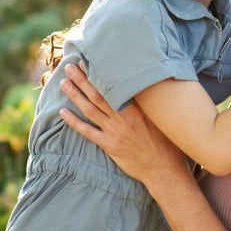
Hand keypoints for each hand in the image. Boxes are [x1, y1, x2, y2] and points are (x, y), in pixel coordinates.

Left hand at [60, 65, 187, 185]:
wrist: (164, 170)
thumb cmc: (167, 143)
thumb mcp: (162, 118)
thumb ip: (150, 103)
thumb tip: (143, 86)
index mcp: (138, 108)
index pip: (115, 86)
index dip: (101, 73)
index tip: (90, 61)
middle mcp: (124, 117)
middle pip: (98, 94)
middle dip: (82, 79)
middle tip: (69, 66)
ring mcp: (115, 131)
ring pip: (90, 109)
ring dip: (76, 95)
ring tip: (64, 83)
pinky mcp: (110, 146)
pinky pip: (88, 132)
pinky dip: (74, 122)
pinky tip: (63, 113)